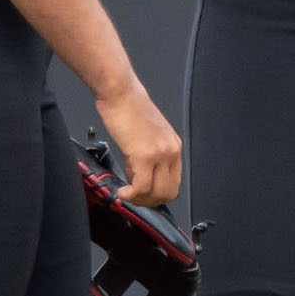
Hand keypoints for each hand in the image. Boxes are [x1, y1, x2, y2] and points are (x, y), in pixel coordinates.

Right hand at [95, 77, 181, 206]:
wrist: (120, 94)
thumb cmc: (128, 110)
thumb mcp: (144, 138)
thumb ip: (146, 160)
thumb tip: (137, 181)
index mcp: (173, 147)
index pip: (174, 182)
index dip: (156, 195)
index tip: (141, 195)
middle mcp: (172, 150)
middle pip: (169, 192)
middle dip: (149, 201)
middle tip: (132, 198)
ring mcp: (161, 153)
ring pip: (157, 193)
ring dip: (140, 200)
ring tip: (126, 194)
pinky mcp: (146, 155)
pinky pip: (142, 187)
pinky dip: (131, 195)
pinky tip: (122, 191)